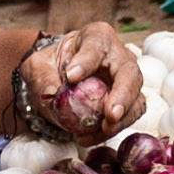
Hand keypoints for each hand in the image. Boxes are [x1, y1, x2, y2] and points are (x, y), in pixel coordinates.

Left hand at [19, 24, 141, 144]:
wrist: (60, 79)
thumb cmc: (52, 65)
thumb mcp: (37, 67)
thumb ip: (42, 76)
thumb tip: (51, 93)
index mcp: (97, 37)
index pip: (95, 46)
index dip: (86, 61)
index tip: (71, 76)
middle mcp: (119, 56)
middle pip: (129, 73)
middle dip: (122, 95)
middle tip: (110, 114)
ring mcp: (127, 81)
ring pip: (136, 99)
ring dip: (122, 119)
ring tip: (102, 130)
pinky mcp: (128, 102)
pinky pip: (128, 118)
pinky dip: (113, 130)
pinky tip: (89, 137)